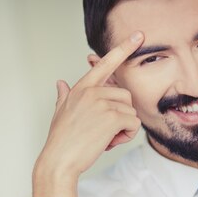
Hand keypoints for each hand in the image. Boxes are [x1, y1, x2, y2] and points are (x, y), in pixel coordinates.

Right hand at [33, 31, 143, 196]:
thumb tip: (60, 83)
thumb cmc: (60, 141)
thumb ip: (64, 96)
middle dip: (121, 115)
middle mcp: (91, 91)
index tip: (138, 35)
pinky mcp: (112, 116)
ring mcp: (102, 102)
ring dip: (123, 128)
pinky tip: (110, 142)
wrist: (58, 161)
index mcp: (81, 88)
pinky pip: (133, 123)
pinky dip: (126, 135)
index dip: (123, 48)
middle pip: (125, 95)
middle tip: (104, 131)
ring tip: (104, 138)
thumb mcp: (60, 113)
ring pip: (130, 111)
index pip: (105, 64)